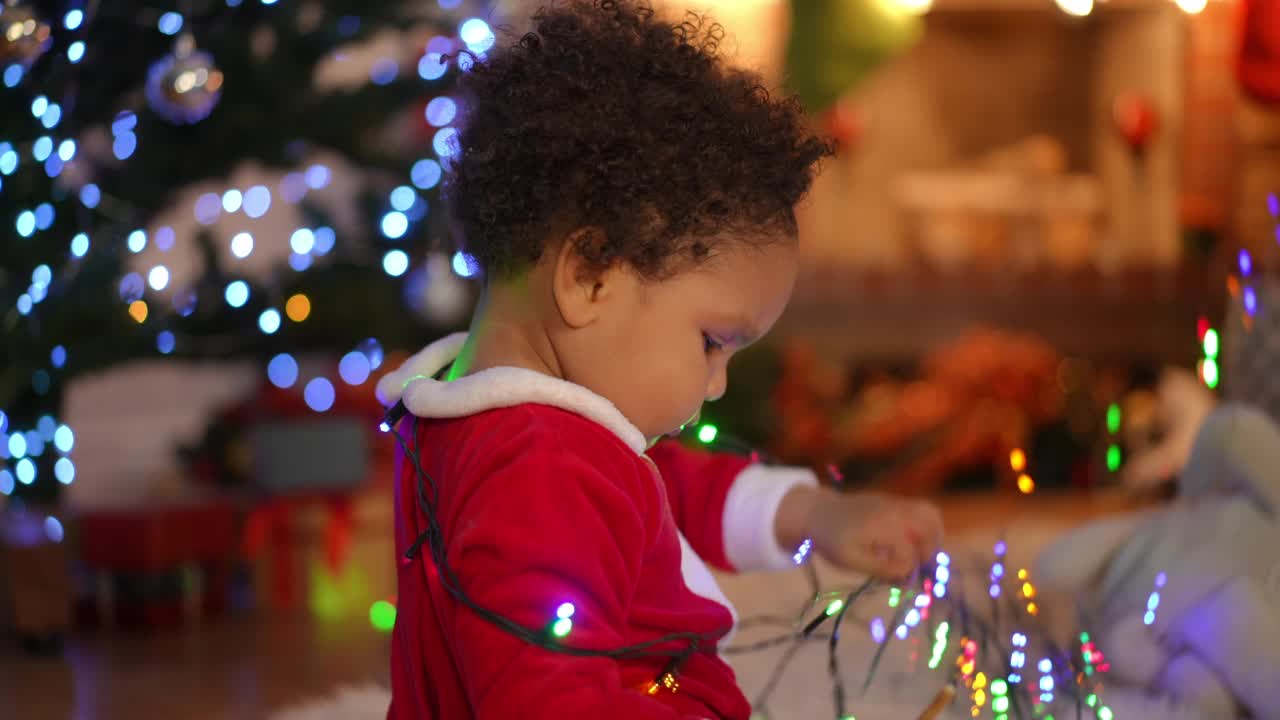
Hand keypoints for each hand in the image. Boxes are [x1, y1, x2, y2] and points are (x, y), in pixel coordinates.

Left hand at [780, 487, 942, 579]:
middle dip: (927, 551)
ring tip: (919, 554)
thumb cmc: (831, 539)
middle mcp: (896, 510)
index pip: (910, 555)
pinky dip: (924, 527)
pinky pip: (921, 509)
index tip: (895, 581)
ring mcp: (896, 502)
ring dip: (931, 536)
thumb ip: (881, 568)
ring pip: (930, 514)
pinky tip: (910, 543)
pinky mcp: (894, 501)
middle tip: (914, 567)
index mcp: (885, 525)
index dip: (906, 572)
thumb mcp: (850, 560)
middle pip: (930, 527)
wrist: (817, 512)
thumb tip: (907, 575)